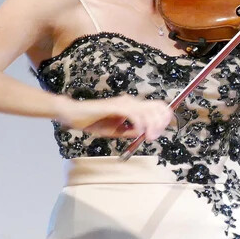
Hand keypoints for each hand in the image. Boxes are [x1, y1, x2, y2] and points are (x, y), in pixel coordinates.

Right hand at [56, 96, 173, 140]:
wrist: (75, 116)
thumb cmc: (94, 122)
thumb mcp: (117, 131)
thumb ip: (131, 131)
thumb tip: (146, 134)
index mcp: (133, 106)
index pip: (156, 106)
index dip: (164, 117)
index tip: (163, 130)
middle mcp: (131, 102)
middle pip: (156, 107)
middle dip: (160, 122)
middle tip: (155, 136)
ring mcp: (124, 103)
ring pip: (147, 111)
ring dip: (151, 125)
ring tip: (149, 137)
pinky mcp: (116, 106)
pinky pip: (134, 114)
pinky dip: (139, 124)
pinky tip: (138, 132)